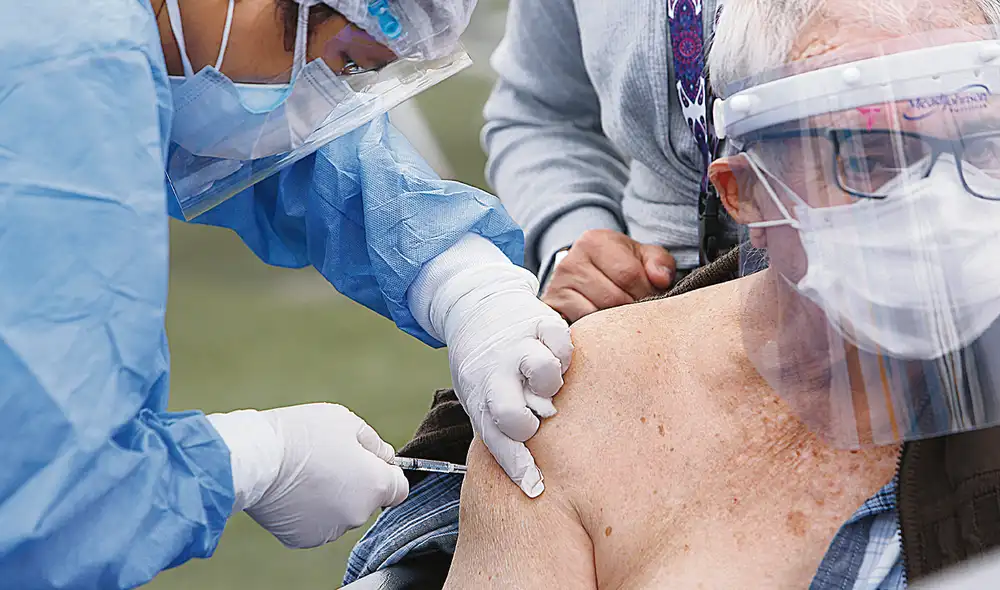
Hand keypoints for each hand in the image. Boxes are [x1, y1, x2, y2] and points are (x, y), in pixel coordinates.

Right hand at [207, 404, 407, 548]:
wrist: (255, 459)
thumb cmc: (302, 435)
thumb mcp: (348, 422)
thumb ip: (374, 443)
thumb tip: (384, 456)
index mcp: (375, 485)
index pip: (398, 488)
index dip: (385, 472)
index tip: (367, 461)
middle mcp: (358, 514)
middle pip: (367, 500)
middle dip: (356, 483)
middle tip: (329, 460)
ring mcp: (330, 530)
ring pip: (341, 512)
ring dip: (332, 498)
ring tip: (307, 474)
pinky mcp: (304, 538)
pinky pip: (316, 523)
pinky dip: (309, 510)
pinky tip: (294, 490)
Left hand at [442, 264, 572, 497]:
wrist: (475, 308)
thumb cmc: (486, 367)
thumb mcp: (482, 399)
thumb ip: (503, 433)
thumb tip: (531, 482)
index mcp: (481, 398)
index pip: (497, 441)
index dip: (517, 466)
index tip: (534, 487)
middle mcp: (497, 374)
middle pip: (513, 413)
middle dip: (528, 422)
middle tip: (537, 417)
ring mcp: (518, 347)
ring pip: (543, 372)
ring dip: (549, 384)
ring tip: (548, 385)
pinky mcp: (539, 322)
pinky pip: (561, 340)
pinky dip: (564, 352)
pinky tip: (560, 359)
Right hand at [542, 229, 675, 322]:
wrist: (586, 273)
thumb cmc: (619, 265)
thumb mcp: (642, 257)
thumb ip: (659, 263)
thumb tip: (661, 280)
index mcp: (595, 241)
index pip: (628, 274)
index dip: (647, 292)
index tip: (653, 297)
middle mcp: (572, 260)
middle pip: (614, 298)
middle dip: (634, 310)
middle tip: (642, 313)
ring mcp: (558, 285)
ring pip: (598, 315)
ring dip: (617, 322)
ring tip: (625, 318)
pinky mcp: (553, 307)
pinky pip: (582, 327)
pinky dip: (598, 331)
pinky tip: (606, 327)